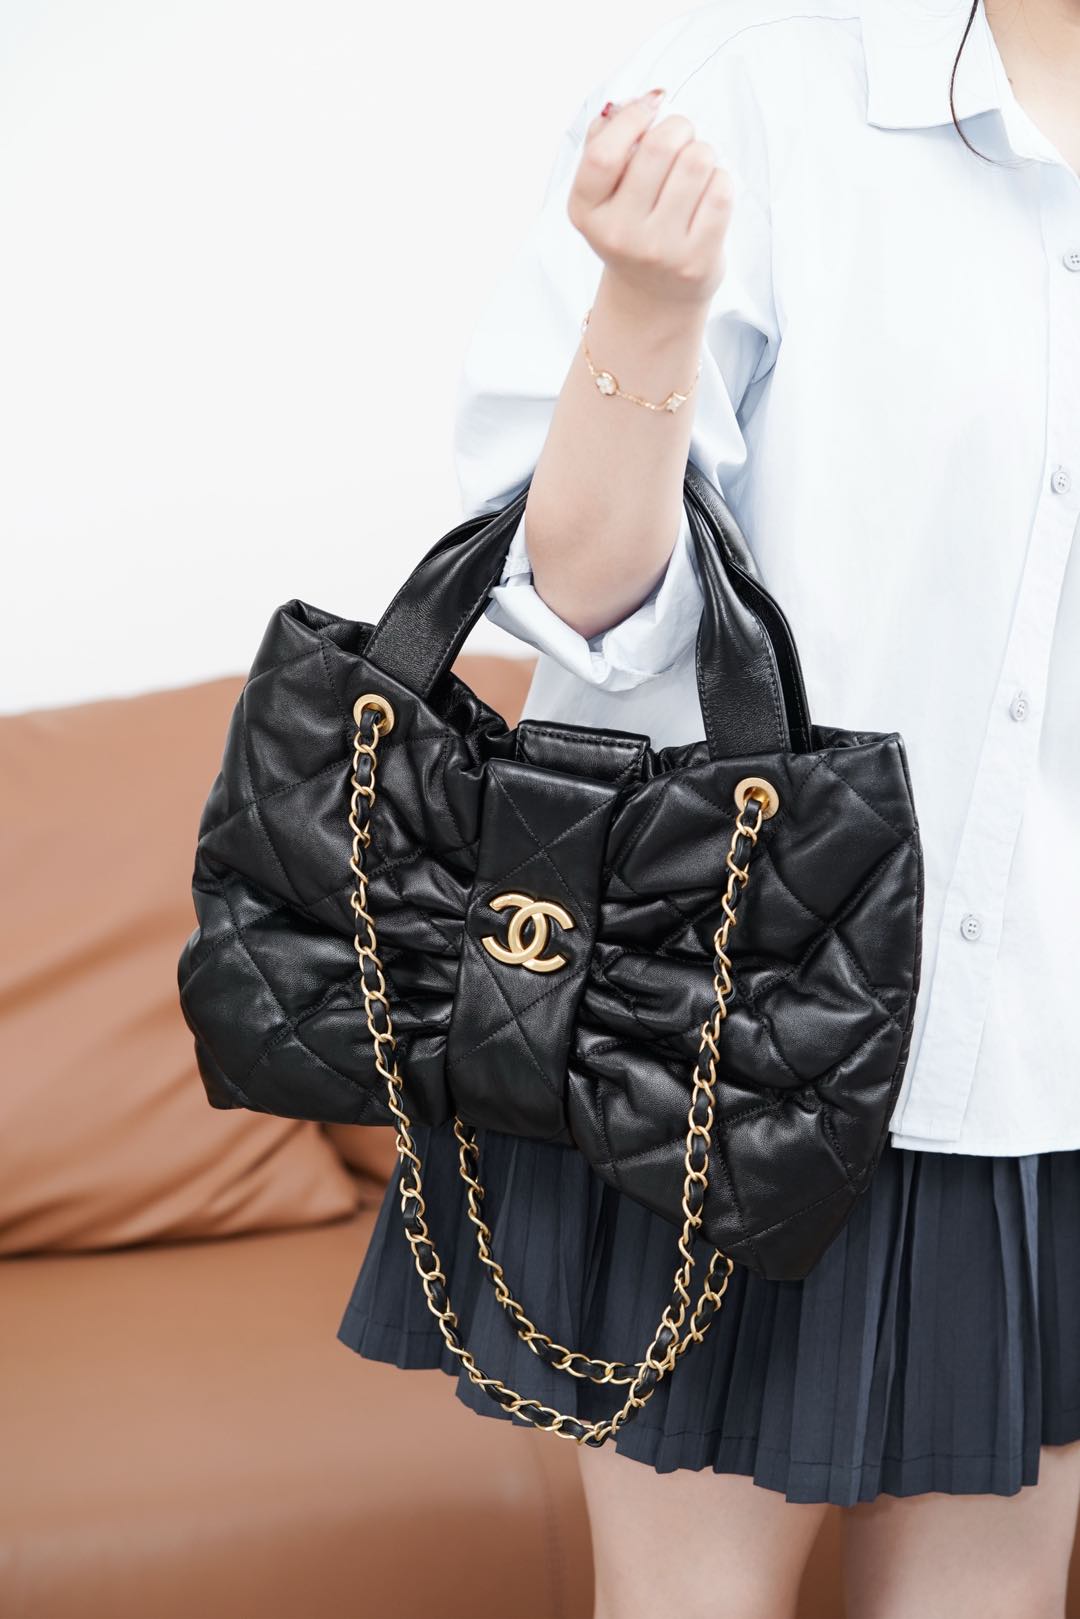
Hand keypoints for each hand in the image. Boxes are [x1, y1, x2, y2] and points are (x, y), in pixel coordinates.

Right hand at [567, 90, 733, 308]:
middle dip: (678, 127)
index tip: (652, 106)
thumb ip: (606, 139)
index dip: (633, 117)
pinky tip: (708, 192)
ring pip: (697, 162)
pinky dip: (720, 179)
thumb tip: (643, 100)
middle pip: (659, 147)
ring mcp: (659, 251)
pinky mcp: (696, 261)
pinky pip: (721, 191)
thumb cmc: (631, 224)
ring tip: (695, 168)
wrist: (654, 295)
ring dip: (702, 152)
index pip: (604, 154)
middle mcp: (619, 235)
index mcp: (587, 211)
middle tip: (681, 136)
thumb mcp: (603, 191)